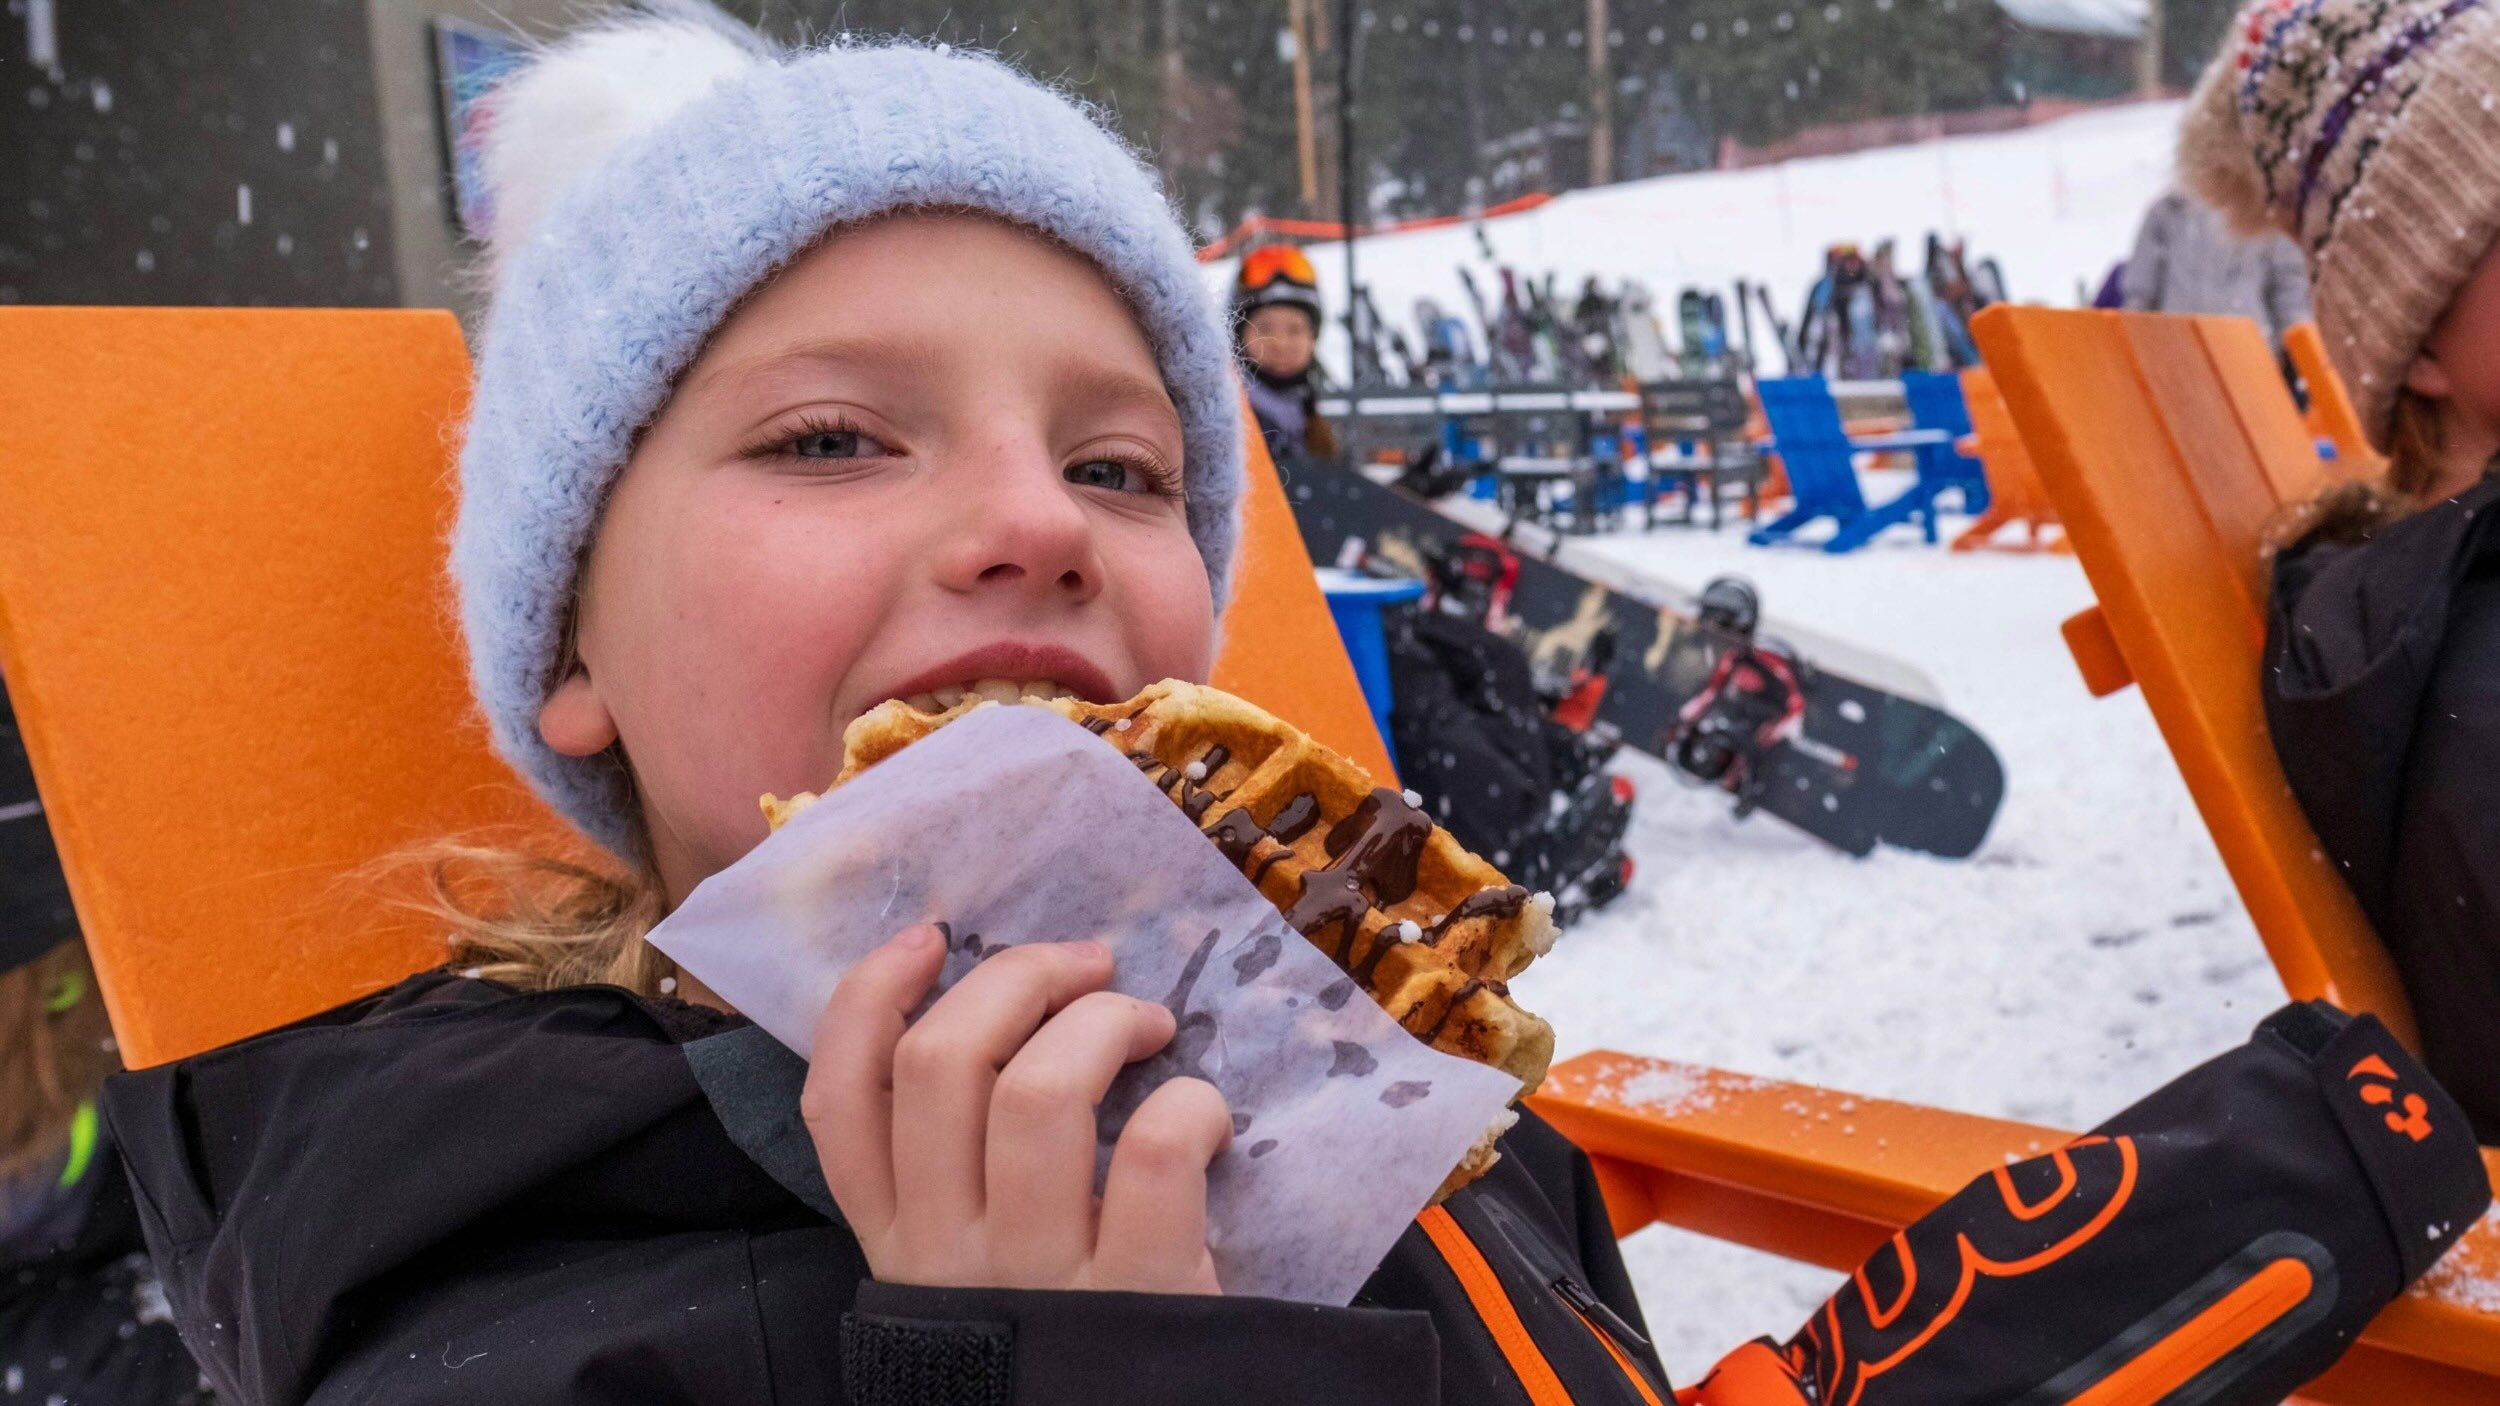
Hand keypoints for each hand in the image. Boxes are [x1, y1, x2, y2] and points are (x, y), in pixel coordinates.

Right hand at [804, 926, 1229, 1293]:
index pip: (837, 1100)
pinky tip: (1205, 1117)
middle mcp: (945, 1254)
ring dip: (1105, 1022)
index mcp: (896, 1239)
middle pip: (939, 1062)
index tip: (931, 937)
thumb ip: (964, 1169)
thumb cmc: (1072, 1332)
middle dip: (1019, 977)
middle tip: (1087, 966)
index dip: (869, 996)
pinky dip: (1188, 1104)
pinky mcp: (1134, 1293)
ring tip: (1150, 1026)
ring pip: (1039, 1090)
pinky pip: (1148, 1150)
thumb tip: (1013, 1013)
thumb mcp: (979, 1265)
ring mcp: (1035, 1274)